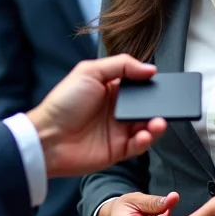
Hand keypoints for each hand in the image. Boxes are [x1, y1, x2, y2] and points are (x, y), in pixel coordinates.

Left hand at [27, 55, 167, 177]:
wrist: (48, 138)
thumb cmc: (64, 103)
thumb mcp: (89, 72)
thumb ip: (121, 65)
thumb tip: (150, 68)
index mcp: (110, 88)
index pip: (138, 85)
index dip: (150, 84)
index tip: (161, 83)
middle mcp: (117, 109)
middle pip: (146, 107)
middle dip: (158, 107)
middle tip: (166, 106)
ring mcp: (118, 130)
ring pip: (147, 127)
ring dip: (156, 125)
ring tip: (158, 122)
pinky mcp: (117, 150)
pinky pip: (138, 146)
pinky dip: (146, 141)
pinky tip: (144, 135)